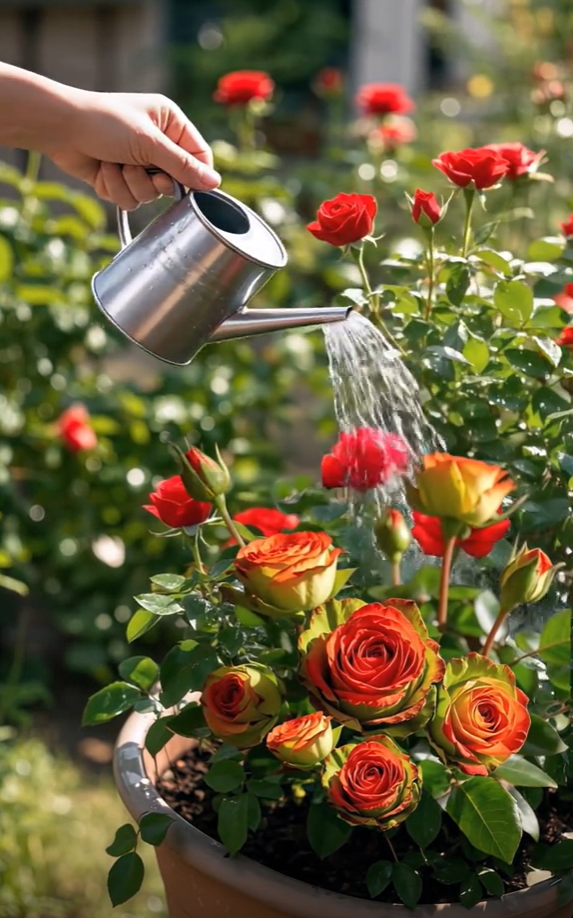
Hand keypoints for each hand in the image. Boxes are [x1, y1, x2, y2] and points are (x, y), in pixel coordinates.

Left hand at [45, 91, 220, 209]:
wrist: (60, 128)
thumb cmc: (105, 123)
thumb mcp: (150, 142)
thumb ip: (183, 166)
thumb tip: (214, 183)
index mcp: (170, 123)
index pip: (199, 157)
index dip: (195, 176)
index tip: (188, 188)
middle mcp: (157, 143)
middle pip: (174, 182)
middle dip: (153, 181)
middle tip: (140, 167)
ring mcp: (137, 162)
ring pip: (150, 195)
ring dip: (130, 184)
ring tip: (114, 163)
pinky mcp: (120, 178)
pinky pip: (129, 199)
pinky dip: (115, 188)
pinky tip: (103, 170)